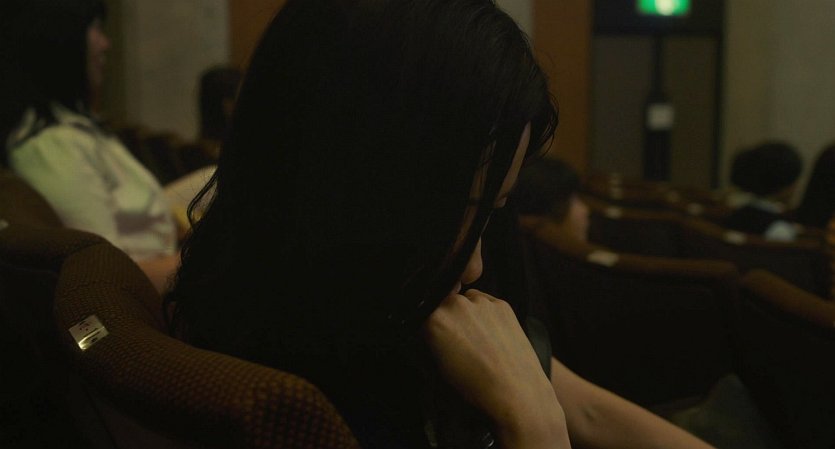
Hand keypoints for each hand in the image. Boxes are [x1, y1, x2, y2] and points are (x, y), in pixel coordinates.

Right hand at [422, 289, 570, 448]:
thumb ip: (430, 344)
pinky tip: (492, 335)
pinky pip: (486, 302)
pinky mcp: (502, 304)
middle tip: (457, 341)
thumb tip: (429, 335)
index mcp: (435, 320)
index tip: (433, 338)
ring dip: (466, 313)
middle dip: (447, 319)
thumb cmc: (477, 386)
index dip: (427, 328)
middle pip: (443, 304)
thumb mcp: (438, 369)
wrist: (515, 390)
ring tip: (478, 338)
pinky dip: (485, 314)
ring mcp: (481, 302)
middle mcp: (456, 305)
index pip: (421, 315)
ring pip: (466, 300)